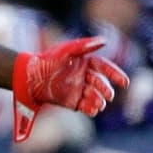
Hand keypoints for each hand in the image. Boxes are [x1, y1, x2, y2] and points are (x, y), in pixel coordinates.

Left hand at [12, 37, 128, 142]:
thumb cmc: (46, 60)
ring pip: (93, 96)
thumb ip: (84, 45)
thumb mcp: (65, 50)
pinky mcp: (70, 101)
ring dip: (99, 100)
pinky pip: (84, 106)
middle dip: (106, 90)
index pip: (104, 68)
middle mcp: (83, 76)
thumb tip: (105, 41)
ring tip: (99, 105)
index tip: (124, 83)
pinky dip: (90, 109)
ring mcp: (77, 89)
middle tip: (109, 96)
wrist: (28, 77)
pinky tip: (92, 111)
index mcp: (84, 62)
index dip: (115, 75)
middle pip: (100, 84)